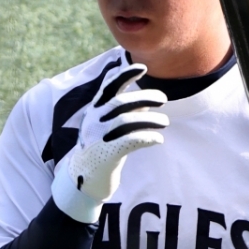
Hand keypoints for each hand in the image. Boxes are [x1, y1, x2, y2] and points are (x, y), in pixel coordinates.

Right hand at [51, 64, 168, 222]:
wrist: (84, 181)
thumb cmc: (101, 150)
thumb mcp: (106, 128)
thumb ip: (122, 113)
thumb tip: (146, 100)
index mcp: (93, 112)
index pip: (108, 87)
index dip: (124, 75)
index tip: (142, 68)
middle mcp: (92, 121)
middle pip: (120, 102)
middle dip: (145, 97)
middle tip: (164, 100)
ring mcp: (97, 137)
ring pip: (126, 120)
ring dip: (150, 119)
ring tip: (165, 122)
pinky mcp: (106, 154)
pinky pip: (130, 141)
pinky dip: (147, 137)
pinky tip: (158, 139)